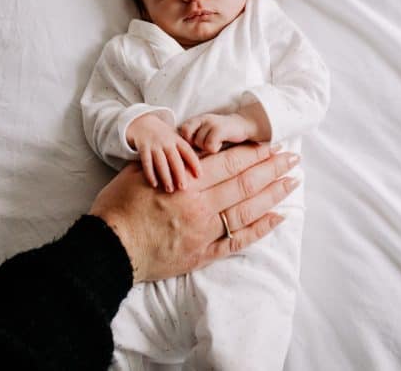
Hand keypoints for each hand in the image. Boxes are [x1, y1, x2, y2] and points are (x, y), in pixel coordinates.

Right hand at [90, 143, 299, 282]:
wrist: (108, 249)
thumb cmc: (117, 207)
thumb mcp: (138, 172)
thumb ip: (167, 160)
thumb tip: (187, 147)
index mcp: (186, 184)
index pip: (229, 164)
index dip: (253, 154)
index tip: (271, 146)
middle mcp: (201, 207)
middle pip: (244, 185)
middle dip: (271, 170)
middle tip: (292, 160)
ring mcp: (204, 233)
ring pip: (247, 211)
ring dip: (272, 195)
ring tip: (291, 183)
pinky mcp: (202, 254)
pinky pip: (237, 241)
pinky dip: (259, 229)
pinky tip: (276, 218)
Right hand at [127, 113, 200, 191]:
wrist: (143, 124)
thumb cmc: (164, 138)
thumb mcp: (175, 140)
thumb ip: (185, 153)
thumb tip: (201, 172)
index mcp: (177, 140)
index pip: (188, 151)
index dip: (194, 163)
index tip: (200, 175)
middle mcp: (167, 142)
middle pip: (175, 159)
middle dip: (180, 174)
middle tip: (184, 188)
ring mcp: (154, 145)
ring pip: (161, 162)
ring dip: (165, 177)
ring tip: (169, 189)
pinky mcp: (143, 148)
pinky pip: (146, 162)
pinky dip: (150, 174)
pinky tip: (154, 184)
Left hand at [179, 113, 253, 153]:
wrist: (242, 124)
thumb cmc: (220, 133)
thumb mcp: (204, 131)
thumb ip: (192, 138)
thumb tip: (180, 155)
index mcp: (196, 119)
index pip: (182, 131)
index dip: (188, 141)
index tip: (197, 144)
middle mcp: (202, 118)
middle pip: (189, 139)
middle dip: (196, 145)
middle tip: (206, 144)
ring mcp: (211, 122)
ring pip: (199, 143)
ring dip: (207, 147)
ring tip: (215, 142)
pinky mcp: (220, 129)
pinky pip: (210, 146)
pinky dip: (215, 148)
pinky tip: (220, 144)